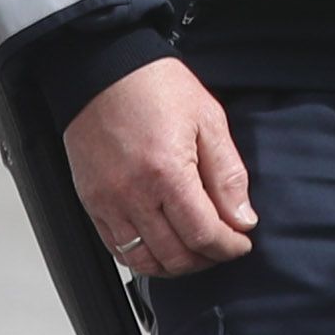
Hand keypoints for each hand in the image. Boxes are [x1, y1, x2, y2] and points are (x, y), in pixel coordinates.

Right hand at [64, 58, 256, 277]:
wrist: (104, 70)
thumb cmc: (154, 86)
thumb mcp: (208, 119)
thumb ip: (228, 174)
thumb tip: (243, 217)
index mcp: (167, 173)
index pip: (203, 234)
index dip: (229, 247)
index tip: (241, 242)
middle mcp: (133, 195)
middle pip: (175, 256)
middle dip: (206, 259)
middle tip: (222, 247)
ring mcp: (108, 203)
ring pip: (144, 261)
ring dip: (176, 264)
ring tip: (195, 250)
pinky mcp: (91, 203)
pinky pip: (117, 249)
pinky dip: (143, 257)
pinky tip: (162, 245)